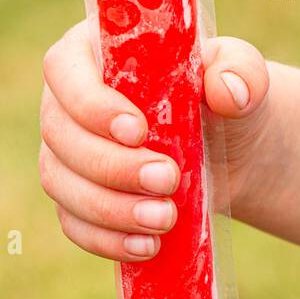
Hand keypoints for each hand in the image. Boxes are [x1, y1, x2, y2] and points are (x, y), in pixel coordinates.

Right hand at [39, 18, 270, 261]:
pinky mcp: (73, 197)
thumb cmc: (223, 97)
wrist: (229, 149)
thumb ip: (241, 71)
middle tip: (167, 179)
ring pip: (59, 182)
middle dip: (110, 164)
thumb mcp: (241, 74)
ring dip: (108, 207)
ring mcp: (63, 153)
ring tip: (165, 218)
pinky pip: (72, 221)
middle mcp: (64, 102)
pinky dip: (105, 239)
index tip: (137, 131)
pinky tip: (146, 246)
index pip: (64, 71)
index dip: (90, 103)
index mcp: (91, 52)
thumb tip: (228, 90)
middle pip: (58, 133)